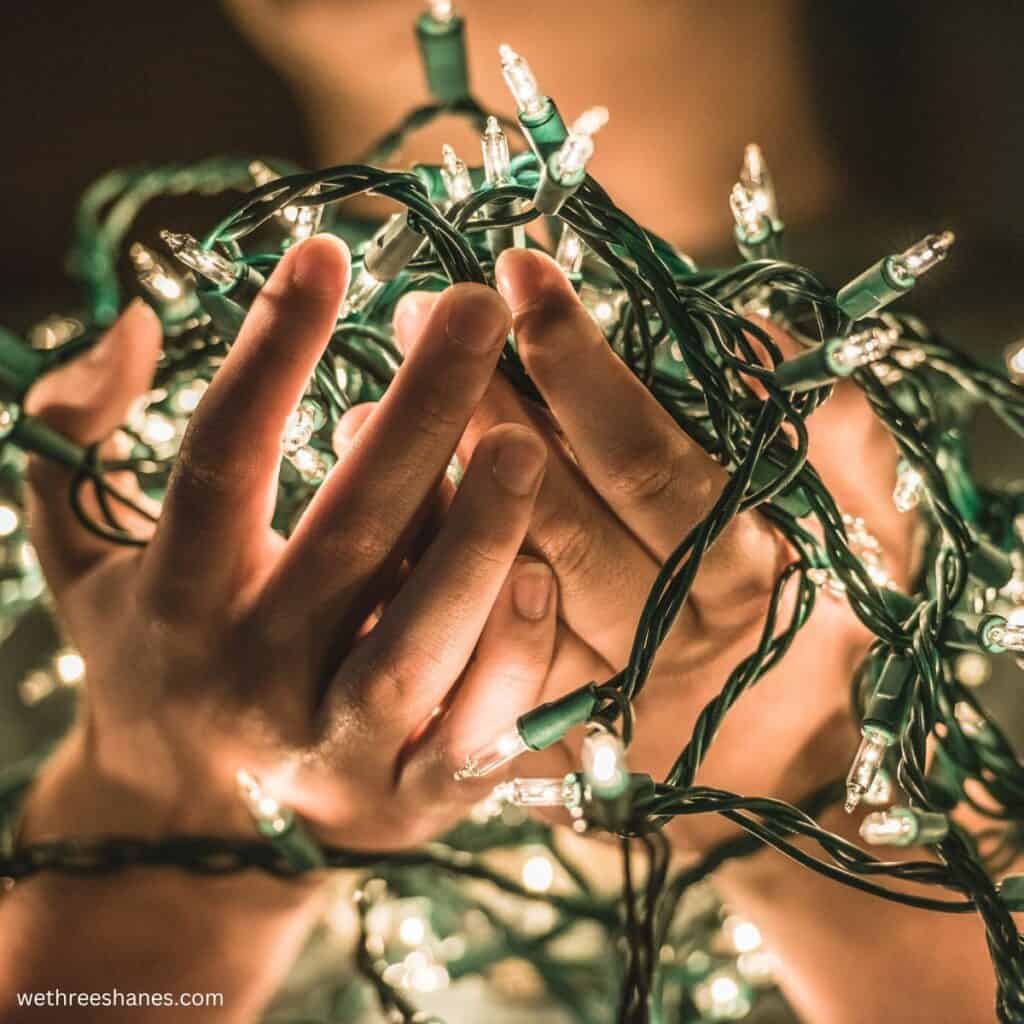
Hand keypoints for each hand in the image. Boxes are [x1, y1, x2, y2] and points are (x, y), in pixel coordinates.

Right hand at [19, 235, 557, 851]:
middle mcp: (251, 677)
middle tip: (476, 310)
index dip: (271, 352)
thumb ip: (74, 438)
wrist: (189, 828)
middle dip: (417, 416)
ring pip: (417, 641)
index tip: (328, 250)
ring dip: (480, 538)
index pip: (220, 459)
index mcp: (176, 602)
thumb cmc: (156, 655)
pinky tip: (549, 572)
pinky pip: (475, 730)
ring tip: (525, 437)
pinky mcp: (410, 801)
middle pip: (346, 536)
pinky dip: (517, 658)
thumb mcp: (84, 555)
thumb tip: (133, 320)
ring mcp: (334, 748)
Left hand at [395, 248, 915, 849]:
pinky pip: (473, 652)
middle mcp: (665, 636)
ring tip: (369, 402)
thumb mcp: (869, 527)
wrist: (780, 761)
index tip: (519, 271)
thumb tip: (754, 339)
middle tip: (418, 314)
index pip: (648, 459)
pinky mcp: (547, 728)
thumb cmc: (821, 614)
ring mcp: (598, 689)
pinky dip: (426, 581)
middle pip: (559, 519)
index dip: (581, 367)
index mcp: (742, 572)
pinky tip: (380, 513)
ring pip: (503, 588)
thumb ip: (837, 438)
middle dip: (483, 410)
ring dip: (434, 496)